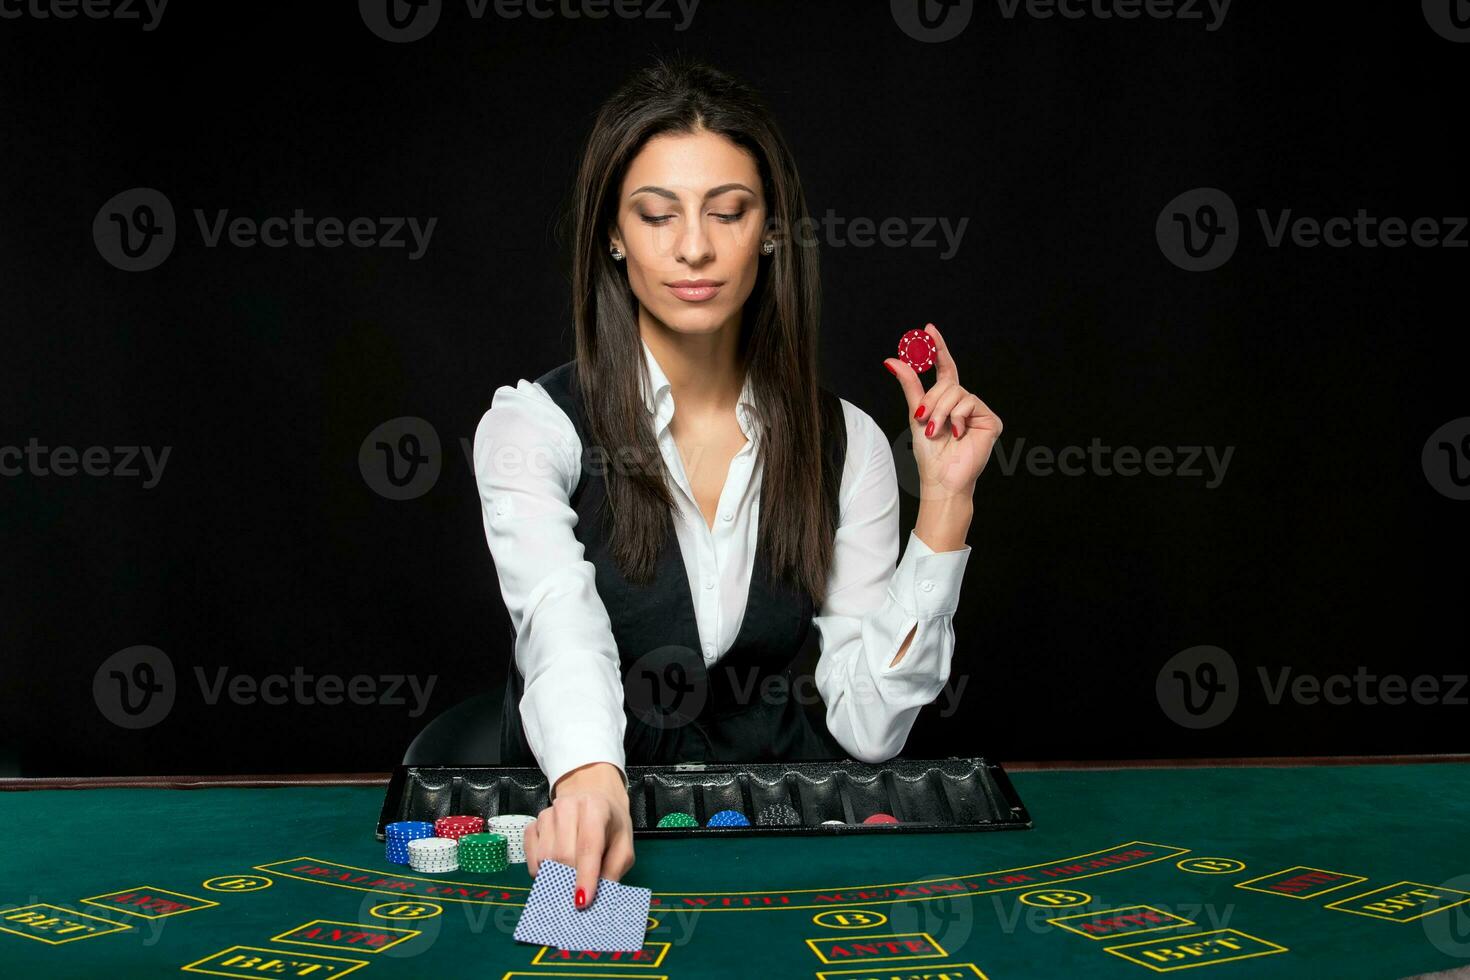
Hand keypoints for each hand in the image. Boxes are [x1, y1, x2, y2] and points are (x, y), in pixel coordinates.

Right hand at [523, 762, 634, 908]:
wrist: (594, 797)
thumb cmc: (610, 826)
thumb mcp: (623, 846)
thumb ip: (613, 871)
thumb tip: (596, 899)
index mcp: (595, 808)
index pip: (588, 846)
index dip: (585, 877)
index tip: (582, 902)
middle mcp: (567, 807)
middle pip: (562, 855)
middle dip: (570, 880)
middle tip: (578, 896)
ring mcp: (546, 815)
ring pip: (545, 857)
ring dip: (556, 876)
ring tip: (569, 879)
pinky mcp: (532, 825)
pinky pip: (531, 856)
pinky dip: (540, 870)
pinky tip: (554, 870)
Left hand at [883, 323, 1001, 497]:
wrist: (941, 478)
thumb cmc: (929, 453)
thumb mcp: (916, 413)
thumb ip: (910, 385)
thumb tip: (892, 359)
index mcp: (947, 401)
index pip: (944, 368)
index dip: (937, 348)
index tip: (928, 328)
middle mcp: (964, 403)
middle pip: (947, 383)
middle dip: (932, 400)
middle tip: (924, 419)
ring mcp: (978, 411)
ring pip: (957, 392)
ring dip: (941, 412)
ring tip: (939, 431)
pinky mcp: (990, 420)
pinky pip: (969, 403)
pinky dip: (958, 418)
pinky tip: (958, 434)